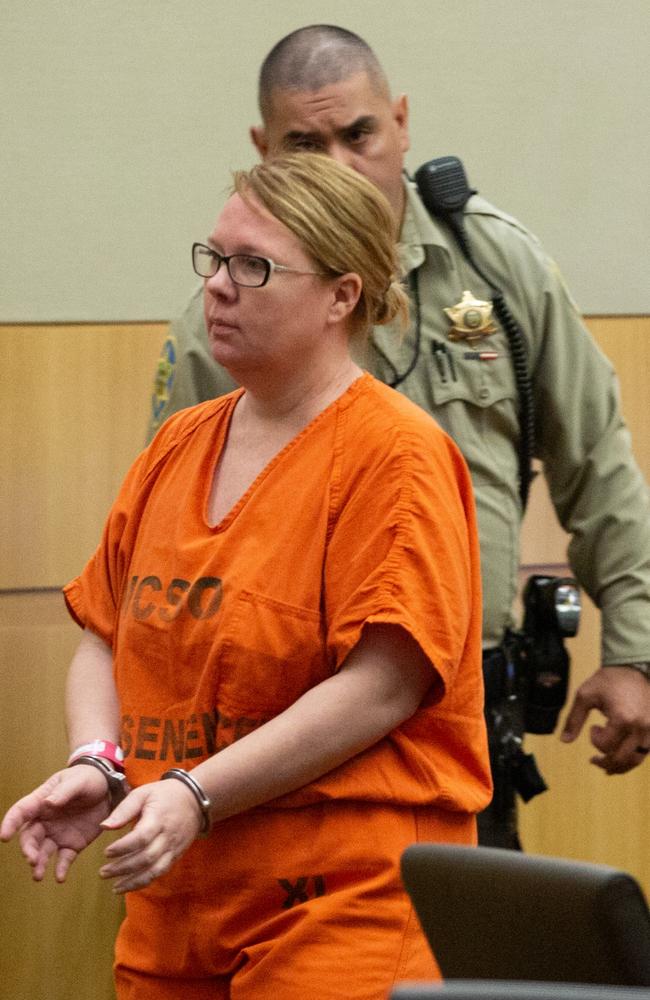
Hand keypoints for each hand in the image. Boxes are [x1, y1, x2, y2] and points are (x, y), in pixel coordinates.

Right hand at [0, 766, 111, 880]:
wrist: (109, 788)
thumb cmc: (88, 779)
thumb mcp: (78, 781)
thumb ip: (64, 792)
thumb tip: (48, 803)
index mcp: (42, 801)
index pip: (21, 812)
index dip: (10, 823)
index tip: (4, 837)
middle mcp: (45, 821)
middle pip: (29, 837)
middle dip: (28, 849)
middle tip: (32, 859)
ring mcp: (57, 834)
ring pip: (42, 852)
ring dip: (39, 864)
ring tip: (38, 876)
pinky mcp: (72, 845)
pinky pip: (64, 859)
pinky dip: (61, 869)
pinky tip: (60, 878)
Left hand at [99, 778, 203, 892]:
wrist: (194, 799)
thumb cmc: (164, 794)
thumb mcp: (143, 793)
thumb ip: (124, 810)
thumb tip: (104, 826)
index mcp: (158, 818)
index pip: (141, 838)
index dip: (122, 848)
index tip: (106, 852)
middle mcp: (167, 836)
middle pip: (146, 858)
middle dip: (123, 868)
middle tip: (103, 873)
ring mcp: (174, 848)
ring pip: (154, 870)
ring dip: (133, 882)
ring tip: (115, 888)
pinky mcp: (176, 855)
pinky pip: (161, 872)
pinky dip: (144, 882)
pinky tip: (129, 886)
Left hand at [561, 666, 649, 773]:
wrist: (635, 668)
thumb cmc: (609, 680)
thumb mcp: (586, 695)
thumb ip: (574, 719)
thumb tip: (564, 741)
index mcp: (623, 719)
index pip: (606, 745)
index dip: (595, 740)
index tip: (592, 729)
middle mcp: (640, 728)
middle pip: (622, 758)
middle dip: (605, 762)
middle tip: (594, 760)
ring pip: (636, 759)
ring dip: (620, 766)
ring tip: (607, 767)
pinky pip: (645, 752)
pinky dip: (633, 759)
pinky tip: (622, 759)